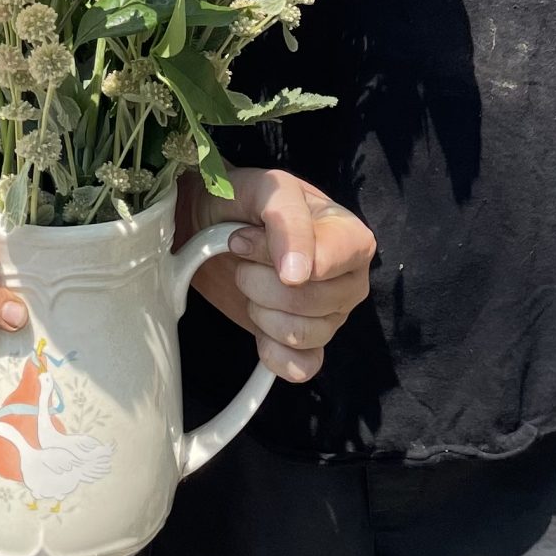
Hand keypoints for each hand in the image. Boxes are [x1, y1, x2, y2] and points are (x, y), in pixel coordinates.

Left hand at [183, 165, 374, 384]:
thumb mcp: (264, 188)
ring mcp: (332, 317)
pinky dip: (273, 354)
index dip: (282, 256)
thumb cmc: (240, 202)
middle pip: (316, 302)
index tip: (243, 240)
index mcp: (350, 237)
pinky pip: (303, 368)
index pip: (331, 262)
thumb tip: (299, 275)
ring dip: (261, 311)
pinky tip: (258, 331)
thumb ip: (287, 219)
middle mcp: (349, 280)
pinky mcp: (307, 345)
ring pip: (304, 335)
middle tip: (240, 259)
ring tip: (248, 284)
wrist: (205, 227)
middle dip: (262, 282)